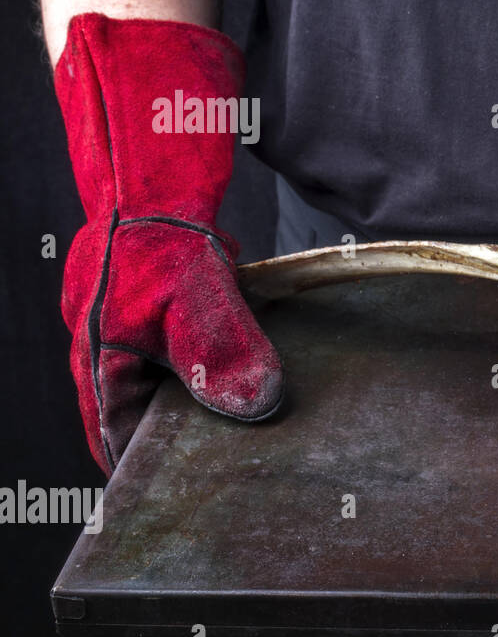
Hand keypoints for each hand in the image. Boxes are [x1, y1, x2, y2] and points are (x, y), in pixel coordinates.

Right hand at [55, 14, 281, 471]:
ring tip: (256, 421)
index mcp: (101, 354)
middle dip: (186, 436)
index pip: (117, 435)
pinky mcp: (162, 290)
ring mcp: (133, 313)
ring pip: (171, 373)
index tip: (186, 494)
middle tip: (235, 464)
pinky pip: (190, 337)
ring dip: (210, 392)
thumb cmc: (155, 219)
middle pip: (145, 409)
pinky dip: (220, 353)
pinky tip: (258, 358)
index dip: (148, 468)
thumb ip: (224, 353)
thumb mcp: (195, 294)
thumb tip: (255, 407)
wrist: (149, 142)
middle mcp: (110, 339)